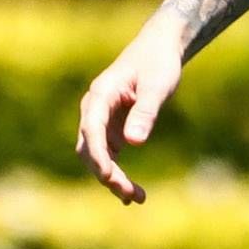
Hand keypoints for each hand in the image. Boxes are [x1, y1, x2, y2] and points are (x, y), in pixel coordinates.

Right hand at [74, 22, 189, 204]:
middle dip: (107, 173)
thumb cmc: (158, 63)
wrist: (159, 49)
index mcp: (101, 94)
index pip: (92, 129)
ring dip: (112, 178)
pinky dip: (118, 173)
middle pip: (90, 148)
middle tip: (131, 195)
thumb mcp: (157, 86)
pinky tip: (134, 193)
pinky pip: (108, 156)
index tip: (107, 176)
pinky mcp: (111, 129)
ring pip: (97, 156)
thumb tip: (133, 143)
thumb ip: (145, 112)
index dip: (97, 154)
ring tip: (137, 198)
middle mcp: (94, 109)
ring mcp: (100, 121)